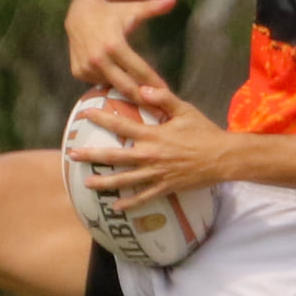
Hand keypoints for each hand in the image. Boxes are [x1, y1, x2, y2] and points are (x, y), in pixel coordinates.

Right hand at [65, 0, 174, 93]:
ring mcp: (87, 67)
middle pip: (126, 87)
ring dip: (125, 93)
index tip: (166, 94)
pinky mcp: (78, 72)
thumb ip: (153, 7)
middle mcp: (99, 58)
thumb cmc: (111, 12)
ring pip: (112, 86)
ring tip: (141, 100)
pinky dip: (108, 84)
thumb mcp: (132, 10)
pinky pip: (97, 83)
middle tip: (157, 108)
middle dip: (143, 100)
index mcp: (114, 45)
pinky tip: (118, 84)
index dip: (154, 83)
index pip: (139, 71)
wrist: (79, 12)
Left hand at [67, 84, 229, 207]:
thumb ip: (162, 98)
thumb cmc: (204, 132)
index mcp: (153, 135)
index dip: (102, 119)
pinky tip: (116, 207)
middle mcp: (151, 155)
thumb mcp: (185, 110)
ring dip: (104, 183)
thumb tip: (142, 88)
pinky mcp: (166, 187)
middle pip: (115, 157)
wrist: (223, 158)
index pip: (121, 126)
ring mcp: (157, 174)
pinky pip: (144, 197)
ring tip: (87, 183)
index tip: (85, 114)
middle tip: (73, 155)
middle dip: (92, 155)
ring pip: (125, 181)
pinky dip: (130, 203)